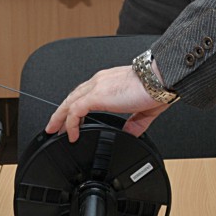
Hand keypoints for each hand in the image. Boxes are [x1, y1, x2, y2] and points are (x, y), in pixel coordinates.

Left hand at [45, 66, 169, 140]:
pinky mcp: (96, 95)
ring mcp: (97, 86)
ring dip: (60, 117)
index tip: (73, 120)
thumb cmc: (157, 89)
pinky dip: (70, 124)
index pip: (85, 93)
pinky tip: (72, 134)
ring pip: (69, 102)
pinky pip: (75, 111)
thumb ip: (135, 123)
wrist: (160, 80)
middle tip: (55, 126)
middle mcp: (100, 80)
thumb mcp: (144, 110)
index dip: (76, 107)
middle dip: (62, 112)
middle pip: (72, 96)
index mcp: (109, 81)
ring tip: (55, 131)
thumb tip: (130, 133)